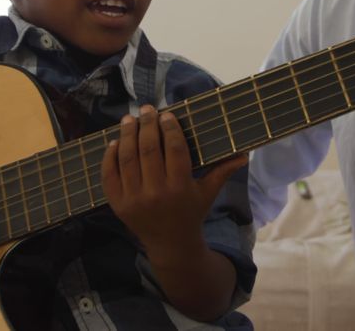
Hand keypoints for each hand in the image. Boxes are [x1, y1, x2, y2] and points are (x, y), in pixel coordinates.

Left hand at [101, 105, 246, 258]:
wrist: (170, 245)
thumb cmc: (191, 213)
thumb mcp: (208, 193)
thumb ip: (223, 171)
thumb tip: (245, 154)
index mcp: (180, 187)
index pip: (174, 149)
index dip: (169, 128)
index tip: (167, 115)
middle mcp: (156, 193)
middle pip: (148, 149)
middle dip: (146, 125)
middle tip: (146, 109)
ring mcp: (134, 199)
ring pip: (127, 158)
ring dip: (126, 134)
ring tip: (128, 119)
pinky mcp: (118, 205)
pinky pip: (109, 175)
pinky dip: (110, 157)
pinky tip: (114, 142)